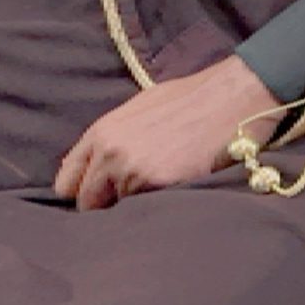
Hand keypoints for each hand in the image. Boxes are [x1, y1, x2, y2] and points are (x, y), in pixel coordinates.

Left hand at [54, 55, 280, 210]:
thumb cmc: (195, 97)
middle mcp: (109, 153)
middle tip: (138, 194)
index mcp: (101, 132)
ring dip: (138, 203)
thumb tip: (98, 163)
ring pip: (121, 208)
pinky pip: (148, 208)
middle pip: (88, 203)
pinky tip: (178, 187)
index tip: (103, 193)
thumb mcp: (141, 107)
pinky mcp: (159, 184)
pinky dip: (160, 204)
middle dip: (109, 202)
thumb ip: (113, 137)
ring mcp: (132, 170)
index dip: (85, 190)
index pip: (67, 182)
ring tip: (165, 186)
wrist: (237, 95)